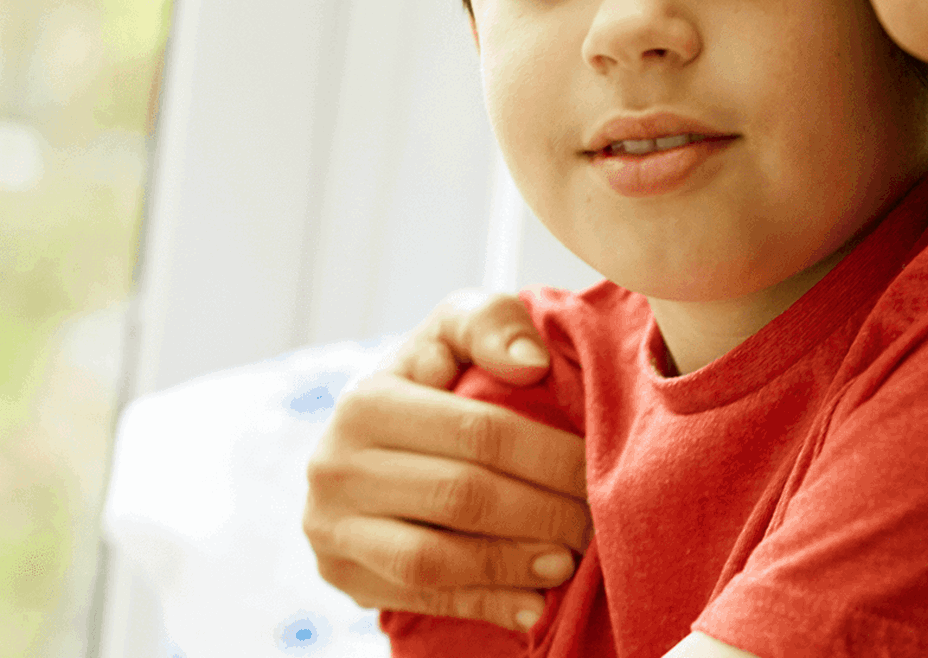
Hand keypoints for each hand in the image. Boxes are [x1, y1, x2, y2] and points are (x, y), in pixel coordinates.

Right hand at [303, 290, 591, 630]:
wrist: (379, 436)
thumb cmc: (438, 374)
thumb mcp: (457, 328)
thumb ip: (492, 323)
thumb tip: (530, 365)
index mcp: (368, 400)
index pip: (478, 432)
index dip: (548, 454)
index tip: (595, 467)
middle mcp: (336, 465)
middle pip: (462, 498)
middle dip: (542, 513)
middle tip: (594, 521)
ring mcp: (332, 527)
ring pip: (434, 560)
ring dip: (512, 565)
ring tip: (567, 560)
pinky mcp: (341, 574)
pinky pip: (419, 600)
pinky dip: (482, 604)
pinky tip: (532, 604)